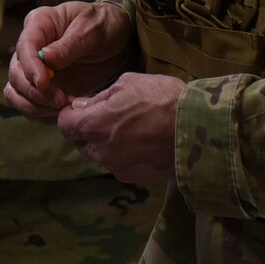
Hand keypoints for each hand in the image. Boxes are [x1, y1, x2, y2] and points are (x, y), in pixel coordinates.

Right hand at [3, 0, 132, 122]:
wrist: (116, 39)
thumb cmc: (103, 25)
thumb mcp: (91, 30)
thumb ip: (69, 45)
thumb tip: (45, 57)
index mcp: (39, 24)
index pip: (24, 47)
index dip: (30, 68)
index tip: (43, 84)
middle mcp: (30, 47)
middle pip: (16, 73)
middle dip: (34, 91)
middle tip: (60, 100)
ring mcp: (35, 68)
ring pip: (16, 91)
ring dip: (33, 105)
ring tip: (60, 109)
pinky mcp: (43, 87)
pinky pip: (29, 104)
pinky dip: (40, 113)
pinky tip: (60, 113)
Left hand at [55, 72, 184, 184]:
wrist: (199, 128)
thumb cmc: (163, 99)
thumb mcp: (127, 84)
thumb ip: (98, 98)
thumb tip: (80, 106)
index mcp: (94, 126)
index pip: (64, 124)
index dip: (71, 114)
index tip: (83, 108)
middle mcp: (101, 152)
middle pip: (80, 142)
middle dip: (88, 131)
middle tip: (110, 117)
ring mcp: (118, 168)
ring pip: (100, 156)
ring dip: (107, 145)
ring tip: (131, 130)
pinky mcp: (136, 179)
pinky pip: (120, 166)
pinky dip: (125, 157)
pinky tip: (143, 144)